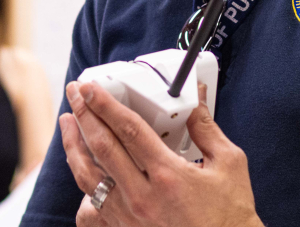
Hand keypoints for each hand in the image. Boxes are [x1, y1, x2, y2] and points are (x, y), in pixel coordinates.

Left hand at [60, 81, 262, 226]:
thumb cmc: (231, 215)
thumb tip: (194, 100)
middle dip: (84, 115)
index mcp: (168, 175)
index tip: (89, 87)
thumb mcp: (229, 164)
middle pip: (102, 147)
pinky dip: (82, 185)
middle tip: (74, 93)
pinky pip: (93, 207)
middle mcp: (143, 196)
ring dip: (73, 145)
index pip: (128, 129)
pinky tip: (82, 168)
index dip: (105, 104)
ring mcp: (130, 216)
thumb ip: (206, 129)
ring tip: (68, 122)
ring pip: (88, 177)